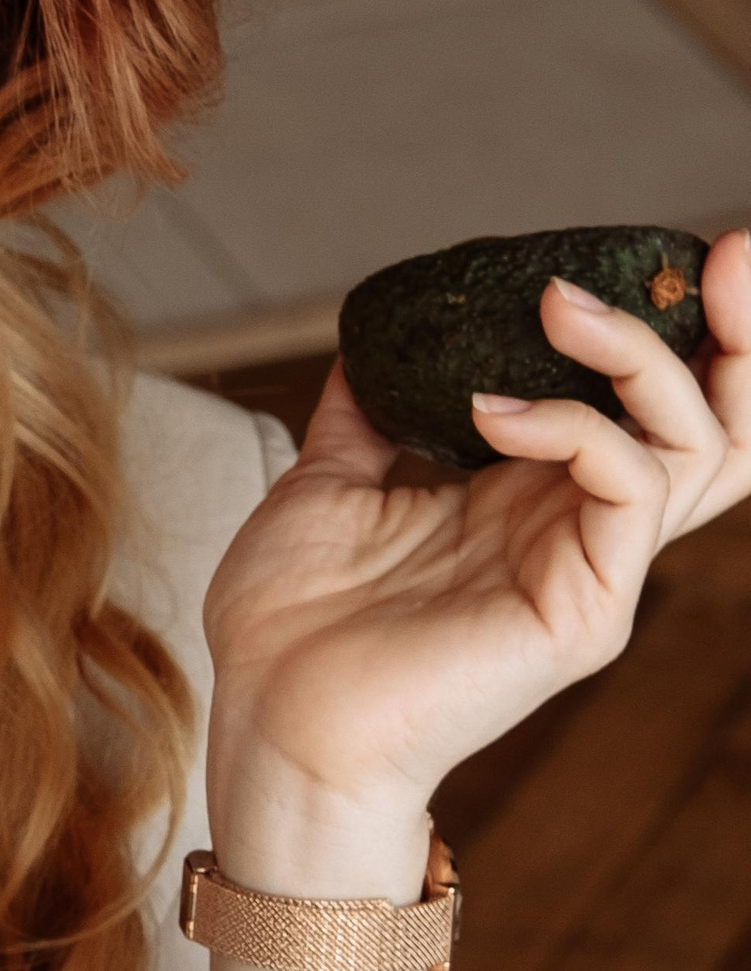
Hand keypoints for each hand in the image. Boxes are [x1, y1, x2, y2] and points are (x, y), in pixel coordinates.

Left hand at [202, 229, 750, 862]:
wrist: (267, 722)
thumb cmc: (292, 626)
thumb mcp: (328, 488)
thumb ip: (368, 416)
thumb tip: (371, 342)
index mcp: (534, 499)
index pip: (651, 406)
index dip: (681, 330)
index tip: (668, 250)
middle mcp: (581, 530)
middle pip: (721, 423)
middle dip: (742, 330)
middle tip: (725, 249)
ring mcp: (594, 572)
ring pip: (702, 444)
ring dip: (645, 355)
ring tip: (562, 305)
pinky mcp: (584, 611)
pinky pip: (631, 489)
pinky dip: (578, 425)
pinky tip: (494, 410)